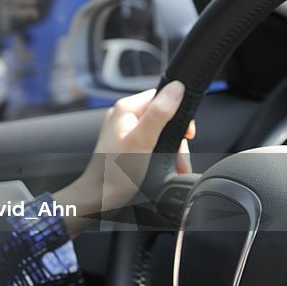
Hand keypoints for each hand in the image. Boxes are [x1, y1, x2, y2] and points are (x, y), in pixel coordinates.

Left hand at [56, 81, 194, 235]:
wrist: (100, 197)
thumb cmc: (116, 172)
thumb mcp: (142, 141)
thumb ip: (159, 114)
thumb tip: (176, 88)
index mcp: (126, 108)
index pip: (161, 97)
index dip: (179, 113)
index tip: (187, 133)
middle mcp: (124, 117)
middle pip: (163, 117)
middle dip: (176, 139)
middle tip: (180, 158)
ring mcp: (124, 131)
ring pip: (160, 132)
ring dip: (172, 150)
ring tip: (176, 167)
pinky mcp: (126, 145)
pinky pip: (151, 143)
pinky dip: (161, 155)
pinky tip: (167, 168)